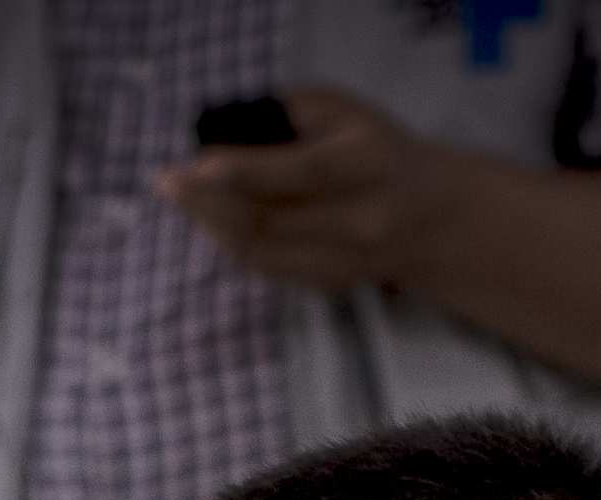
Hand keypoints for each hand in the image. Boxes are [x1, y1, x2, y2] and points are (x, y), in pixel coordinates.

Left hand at [155, 91, 455, 299]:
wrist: (432, 216)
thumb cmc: (375, 149)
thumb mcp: (346, 112)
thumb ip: (291, 114)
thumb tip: (224, 134)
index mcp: (370, 165)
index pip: (302, 172)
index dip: (245, 171)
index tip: (196, 166)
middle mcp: (362, 220)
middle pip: (268, 221)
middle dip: (208, 202)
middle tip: (168, 181)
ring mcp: (347, 262)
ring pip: (259, 252)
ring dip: (210, 224)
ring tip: (183, 196)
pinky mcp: (330, 285)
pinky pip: (265, 267)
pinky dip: (230, 241)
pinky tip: (212, 219)